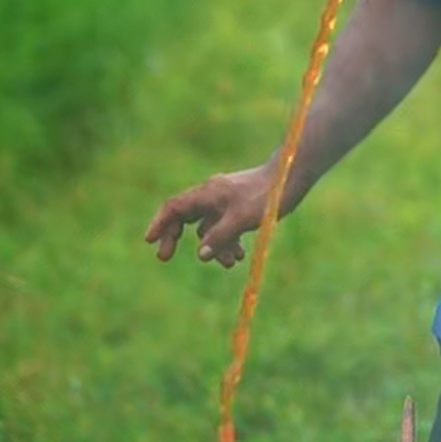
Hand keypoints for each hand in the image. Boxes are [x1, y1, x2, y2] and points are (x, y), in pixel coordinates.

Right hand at [144, 163, 273, 267]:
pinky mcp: (238, 208)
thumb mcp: (241, 219)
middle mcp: (212, 196)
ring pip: (207, 227)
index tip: (149, 240)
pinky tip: (240, 255)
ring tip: (231, 263)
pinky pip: (224, 228)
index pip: (174, 207)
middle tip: (164, 257)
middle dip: (175, 237)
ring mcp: (224, 202)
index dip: (160, 223)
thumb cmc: (266, 196)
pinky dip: (228, 242)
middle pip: (183, 217)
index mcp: (207, 194)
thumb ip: (220, 237)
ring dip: (214, 247)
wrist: (290, 178)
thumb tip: (200, 255)